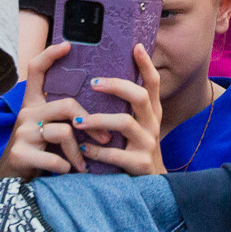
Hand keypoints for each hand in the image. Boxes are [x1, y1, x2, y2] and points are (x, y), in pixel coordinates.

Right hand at [0, 43, 89, 177]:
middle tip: (105, 138)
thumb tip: (96, 106)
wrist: (12, 182)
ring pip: (64, 132)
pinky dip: (66, 167)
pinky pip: (55, 158)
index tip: (68, 45)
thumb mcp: (48, 129)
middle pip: (67, 105)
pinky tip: (67, 172)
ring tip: (84, 164)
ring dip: (79, 152)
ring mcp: (21, 132)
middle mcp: (25, 113)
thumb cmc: (38, 153)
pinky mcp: (20, 153)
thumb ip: (62, 116)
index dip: (50, 54)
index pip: (36, 70)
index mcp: (33, 103)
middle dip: (91, 123)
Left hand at [67, 44, 166, 174]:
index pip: (152, 82)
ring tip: (78, 121)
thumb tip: (100, 78)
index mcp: (151, 111)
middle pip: (140, 96)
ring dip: (98, 120)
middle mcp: (152, 124)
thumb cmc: (134, 147)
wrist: (149, 185)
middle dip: (117, 87)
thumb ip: (125, 105)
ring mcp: (148, 144)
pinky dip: (97, 151)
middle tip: (93, 84)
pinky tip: (82, 148)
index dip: (146, 64)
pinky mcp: (140, 164)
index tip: (136, 46)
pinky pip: (116, 154)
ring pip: (125, 124)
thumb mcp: (137, 124)